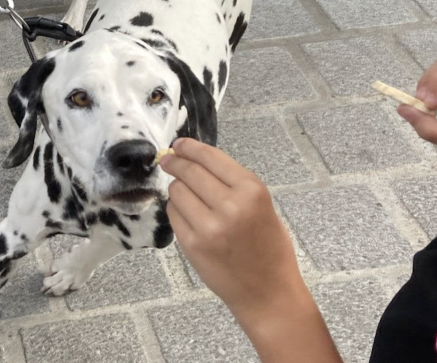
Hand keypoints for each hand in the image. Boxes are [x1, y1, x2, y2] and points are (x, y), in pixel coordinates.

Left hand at [160, 139, 306, 319]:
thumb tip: (197, 161)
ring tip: (186, 195)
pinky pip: (173, 215)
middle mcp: (230, 205)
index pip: (210, 157)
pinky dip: (176, 210)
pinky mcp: (192, 244)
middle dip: (175, 162)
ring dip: (177, 189)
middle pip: (189, 171)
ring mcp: (208, 226)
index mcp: (252, 191)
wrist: (268, 292)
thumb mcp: (263, 206)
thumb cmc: (269, 249)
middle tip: (167, 160)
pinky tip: (187, 214)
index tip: (178, 144)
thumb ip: (233, 184)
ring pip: (177, 191)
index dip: (190, 147)